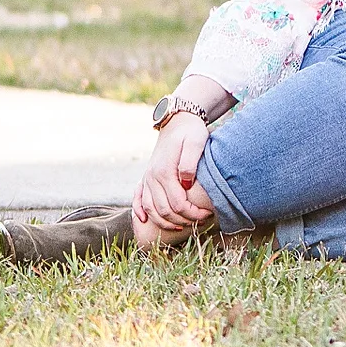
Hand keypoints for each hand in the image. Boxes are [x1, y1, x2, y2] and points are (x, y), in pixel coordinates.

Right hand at [134, 114, 212, 234]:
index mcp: (165, 171)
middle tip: (200, 220)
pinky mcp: (146, 177)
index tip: (207, 214)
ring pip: (150, 209)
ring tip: (183, 225)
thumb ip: (190, 163)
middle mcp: (152, 177)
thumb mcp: (196, 142)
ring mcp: (147, 178)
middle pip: (164, 211)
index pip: (177, 203)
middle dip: (183, 220)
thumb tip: (185, 184)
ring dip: (165, 222)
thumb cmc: (190, 132)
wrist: (177, 121)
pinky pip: (137, 198)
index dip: (192, 213)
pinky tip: (144, 220)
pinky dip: (139, 211)